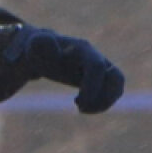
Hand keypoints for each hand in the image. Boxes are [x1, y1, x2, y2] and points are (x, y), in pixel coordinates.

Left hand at [2, 25, 123, 114]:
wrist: (40, 50)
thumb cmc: (36, 50)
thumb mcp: (33, 46)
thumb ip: (41, 43)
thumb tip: (54, 48)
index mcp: (82, 49)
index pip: (96, 67)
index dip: (92, 87)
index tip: (77, 103)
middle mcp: (96, 57)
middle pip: (116, 77)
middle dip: (102, 98)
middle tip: (80, 107)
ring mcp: (100, 66)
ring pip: (117, 85)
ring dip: (105, 103)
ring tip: (82, 108)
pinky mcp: (99, 77)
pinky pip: (113, 91)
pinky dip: (102, 103)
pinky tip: (81, 105)